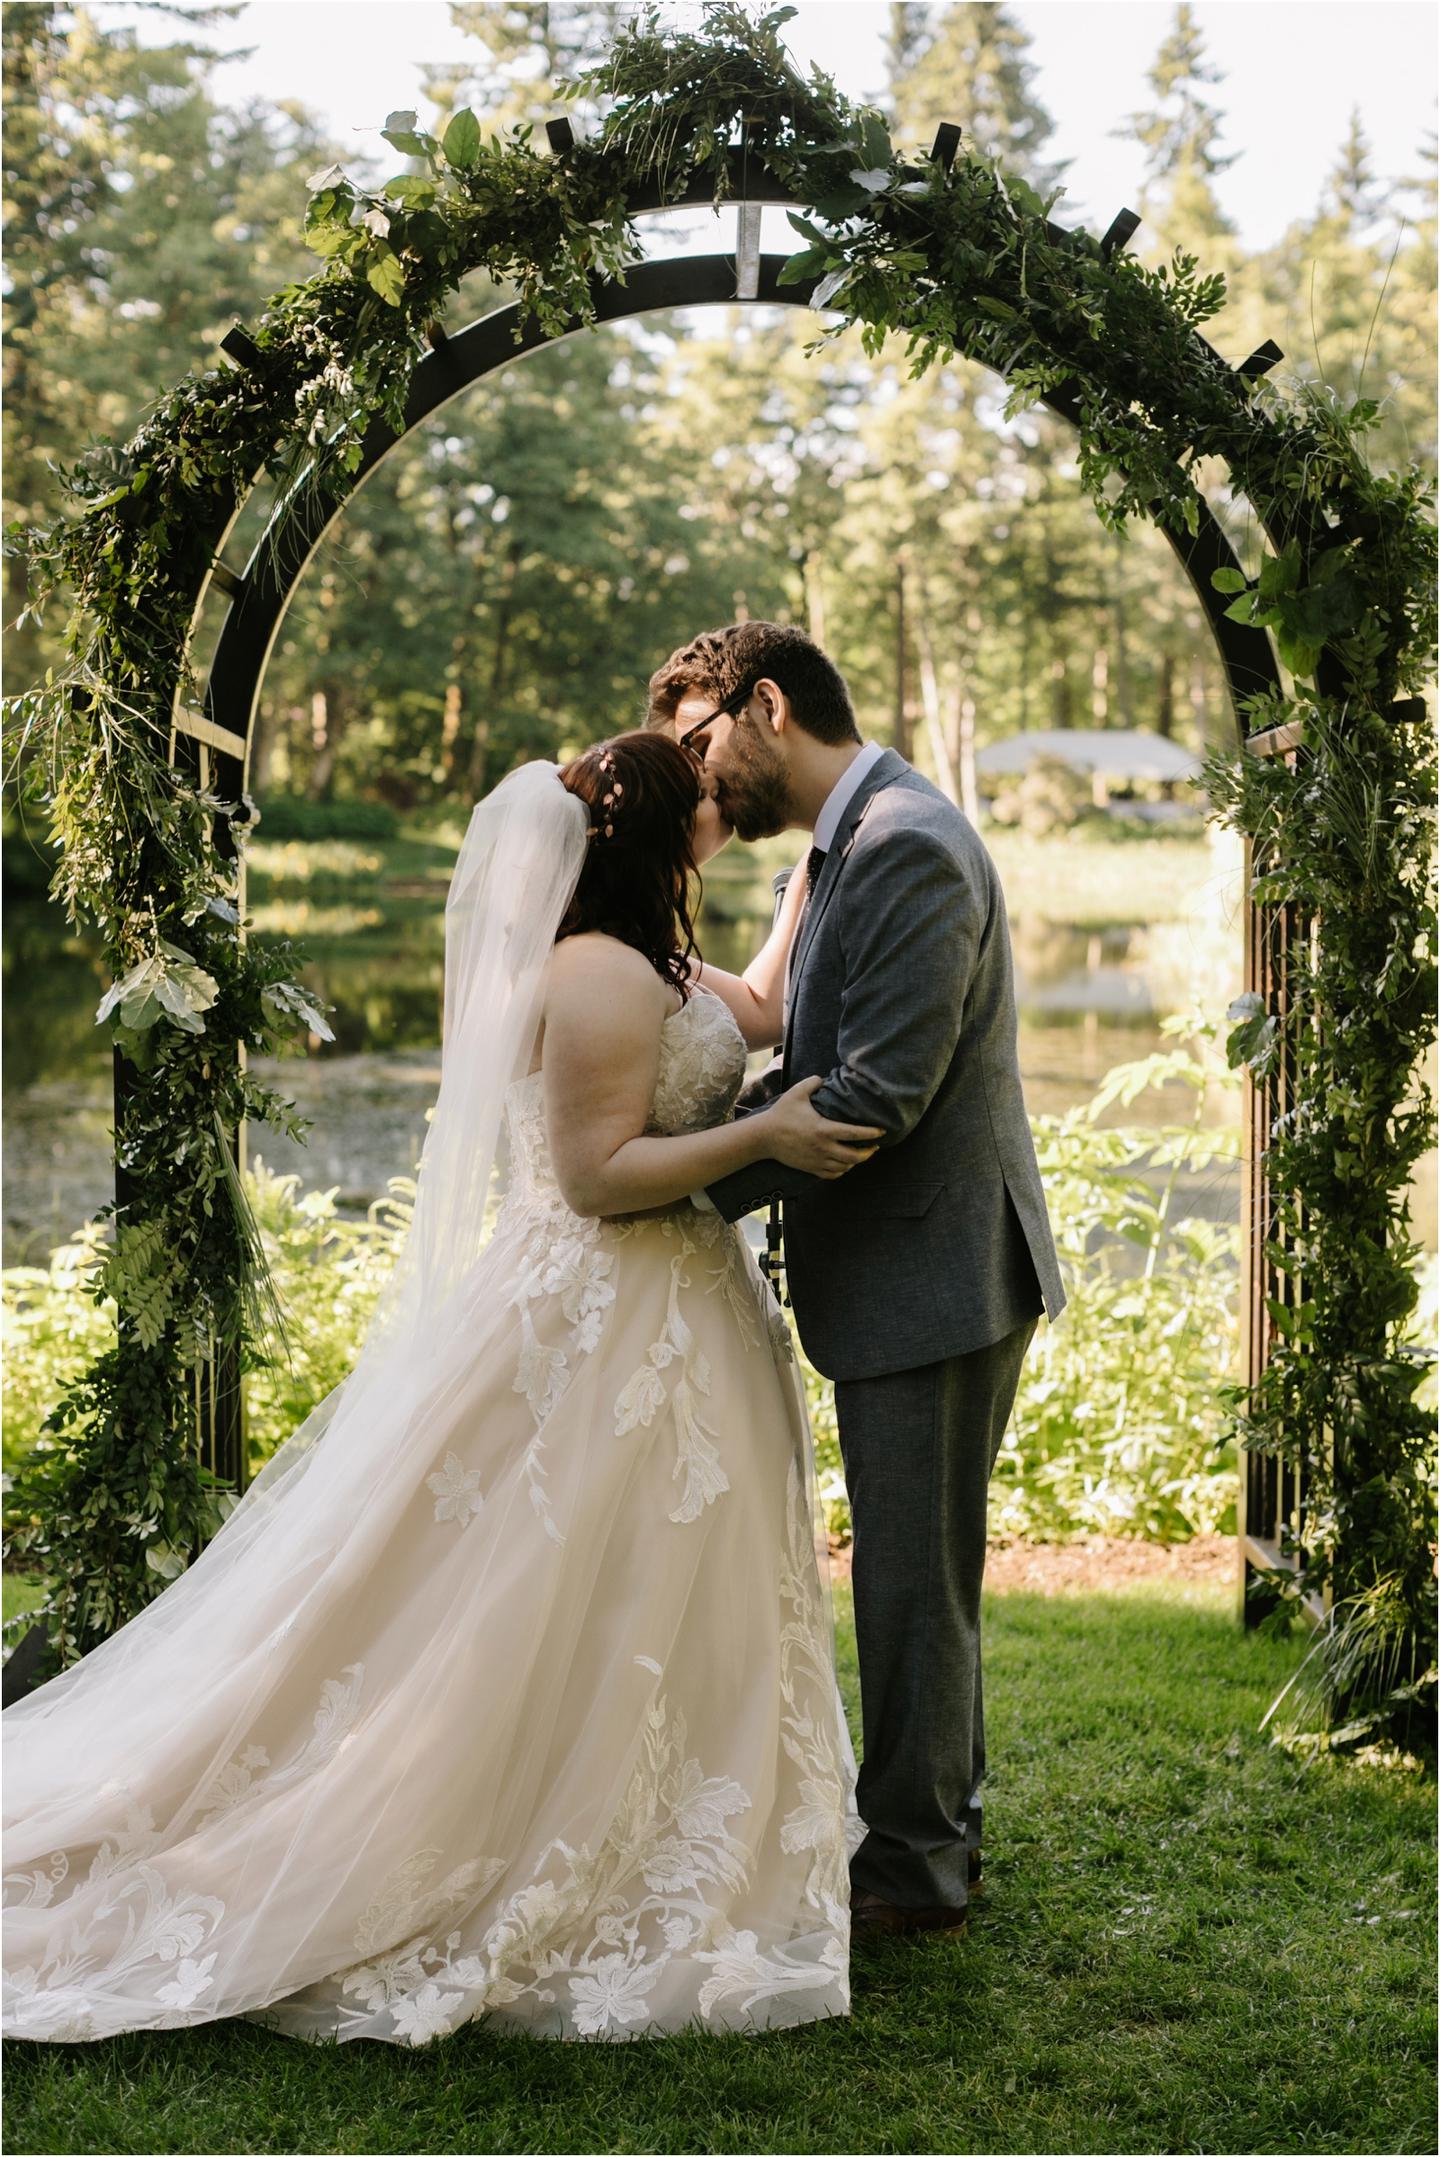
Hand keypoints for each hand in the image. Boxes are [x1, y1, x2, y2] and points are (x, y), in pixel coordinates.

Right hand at [761, 1076, 882, 1178]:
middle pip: (854, 1156)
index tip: (882, 1131)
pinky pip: (832, 1174)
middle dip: (868, 1152)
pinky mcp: (810, 1168)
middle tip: (875, 1146)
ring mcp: (817, 1160)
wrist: (763, 1138)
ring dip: (856, 1162)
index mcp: (823, 1129)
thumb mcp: (796, 1093)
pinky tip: (845, 1164)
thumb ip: (812, 1082)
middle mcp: (823, 1148)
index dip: (871, 1133)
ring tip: (862, 1154)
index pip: (854, 1133)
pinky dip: (842, 1171)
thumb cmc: (781, 1114)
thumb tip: (824, 1078)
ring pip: (845, 1167)